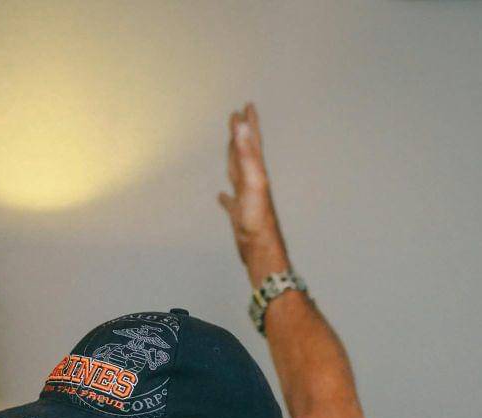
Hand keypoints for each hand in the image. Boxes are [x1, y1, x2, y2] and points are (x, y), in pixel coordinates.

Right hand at [217, 103, 285, 266]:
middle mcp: (251, 181)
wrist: (261, 247)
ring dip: (233, 158)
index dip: (249, 124)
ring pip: (237, 172)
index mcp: (255, 171)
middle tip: (237, 118)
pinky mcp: (239, 214)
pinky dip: (225, 196)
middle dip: (241, 135)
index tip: (247, 106)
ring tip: (229, 148)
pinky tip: (221, 195)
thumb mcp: (252, 180)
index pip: (251, 142)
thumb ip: (246, 153)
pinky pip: (230, 201)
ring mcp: (245, 197)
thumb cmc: (258, 216)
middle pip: (245, 152)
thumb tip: (241, 125)